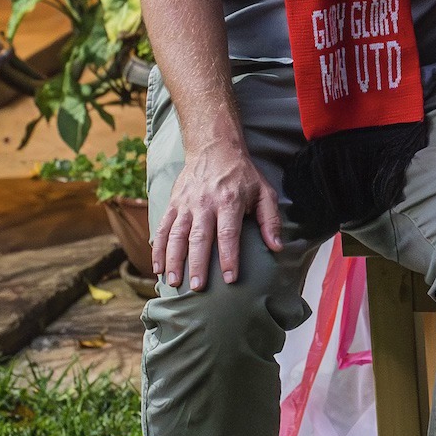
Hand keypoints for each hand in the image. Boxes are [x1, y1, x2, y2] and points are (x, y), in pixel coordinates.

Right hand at [153, 140, 281, 289]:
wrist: (213, 148)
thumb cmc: (242, 174)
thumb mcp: (263, 191)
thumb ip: (270, 220)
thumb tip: (277, 247)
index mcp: (229, 201)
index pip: (228, 234)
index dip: (229, 257)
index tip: (229, 279)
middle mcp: (204, 204)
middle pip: (199, 238)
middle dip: (197, 264)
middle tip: (197, 287)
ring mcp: (185, 204)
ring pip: (176, 236)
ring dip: (174, 260)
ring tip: (174, 282)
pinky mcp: (173, 204)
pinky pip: (162, 228)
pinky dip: (158, 248)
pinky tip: (158, 267)